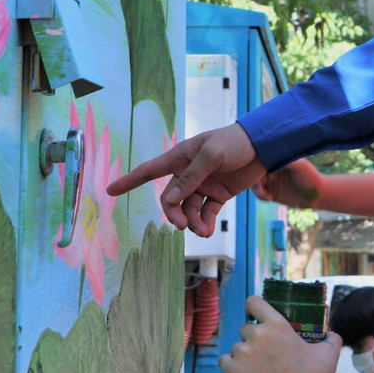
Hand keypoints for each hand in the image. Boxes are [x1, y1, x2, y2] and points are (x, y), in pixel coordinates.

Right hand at [106, 123, 263, 235]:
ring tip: (203, 230)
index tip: (109, 191)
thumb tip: (171, 198)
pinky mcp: (218, 195)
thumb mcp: (212, 154)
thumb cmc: (234, 142)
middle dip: (173, 213)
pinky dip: (204, 223)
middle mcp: (188, 173)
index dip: (129, 180)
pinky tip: (207, 231)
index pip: (149, 170)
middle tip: (182, 225)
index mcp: (181, 157)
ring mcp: (203, 185)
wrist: (264, 145)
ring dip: (192, 222)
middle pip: (170, 198)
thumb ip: (191, 176)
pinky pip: (205, 213)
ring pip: (188, 209)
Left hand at [219, 295, 341, 372]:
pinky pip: (224, 361)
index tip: (254, 315)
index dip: (253, 307)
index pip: (253, 302)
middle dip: (253, 337)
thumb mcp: (329, 352)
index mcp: (276, 324)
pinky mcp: (233, 372)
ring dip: (244, 353)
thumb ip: (331, 338)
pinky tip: (241, 371)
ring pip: (236, 346)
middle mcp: (257, 334)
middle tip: (264, 350)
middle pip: (245, 328)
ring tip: (257, 366)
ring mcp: (243, 354)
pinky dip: (231, 365)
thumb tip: (331, 334)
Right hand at [253, 159, 322, 208]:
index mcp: (276, 157)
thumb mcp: (298, 165)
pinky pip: (259, 193)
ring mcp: (270, 180)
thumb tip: (268, 150)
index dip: (255, 163)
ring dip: (257, 188)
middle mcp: (271, 167)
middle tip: (261, 185)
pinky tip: (270, 198)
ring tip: (266, 194)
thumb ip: (282, 157)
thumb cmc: (310, 176)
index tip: (259, 171)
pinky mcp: (271, 192)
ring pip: (254, 183)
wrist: (316, 195)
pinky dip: (261, 195)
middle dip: (253, 178)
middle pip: (253, 170)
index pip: (259, 157)